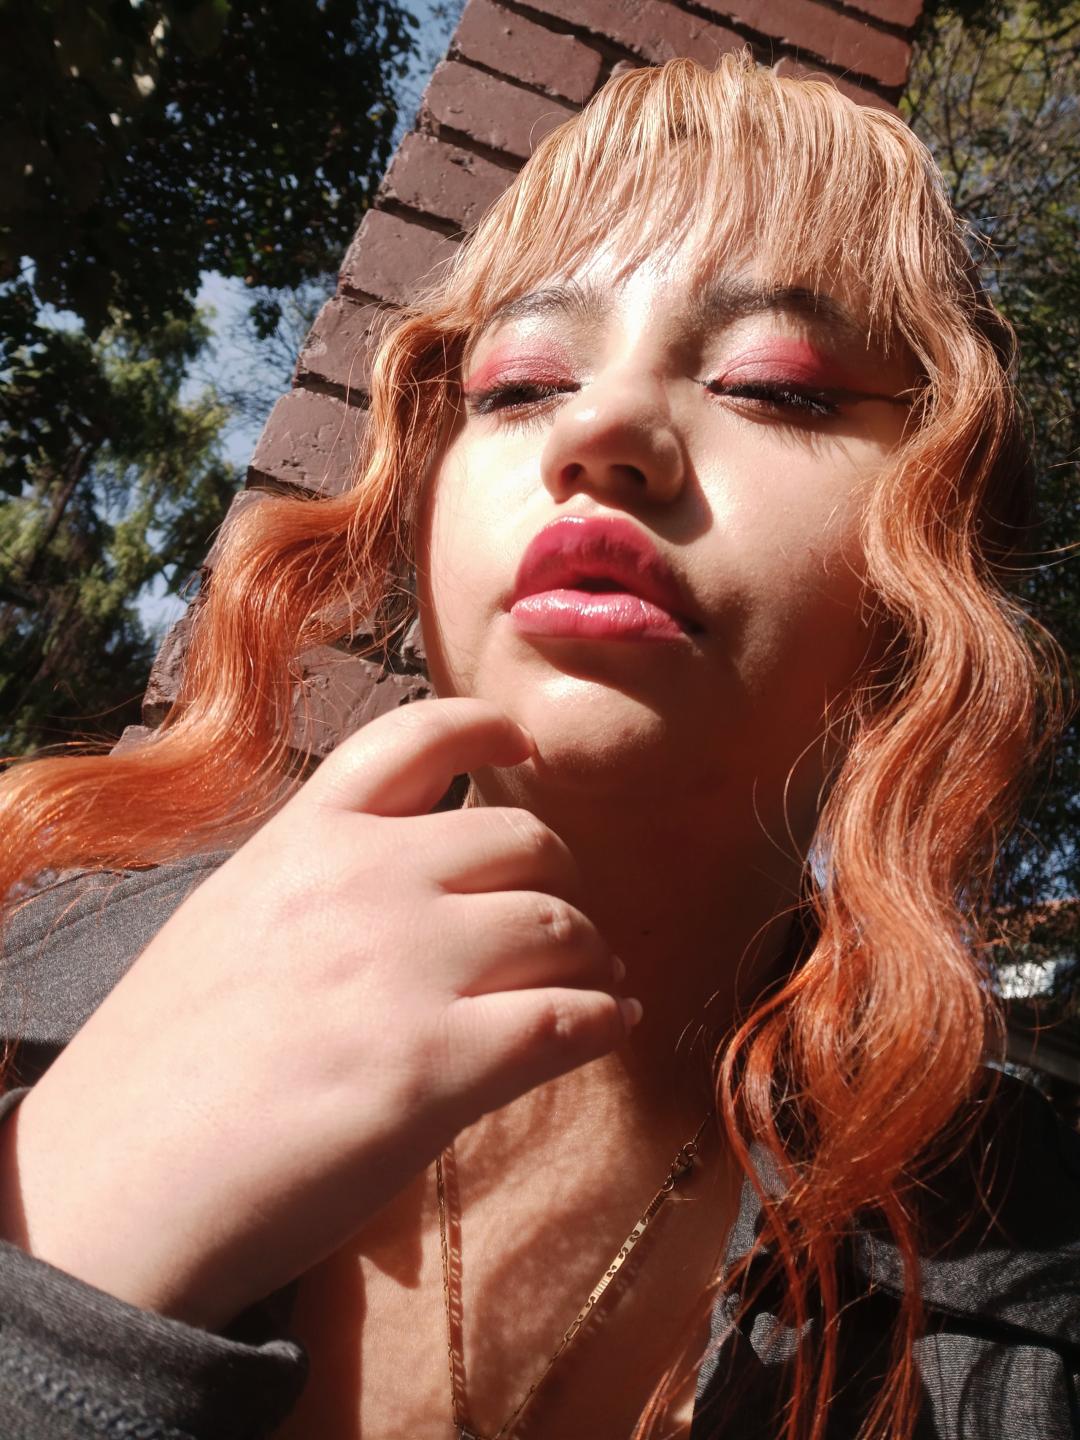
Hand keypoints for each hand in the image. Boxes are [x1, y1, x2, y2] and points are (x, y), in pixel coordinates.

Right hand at [0, 699, 636, 1328]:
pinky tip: (608, 1028)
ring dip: (593, 956)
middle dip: (557, 883)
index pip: (417, 737)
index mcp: (305, 837)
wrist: (114, 1190)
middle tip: (563, 927)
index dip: (487, 729)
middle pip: (524, 843)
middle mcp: (364, 881)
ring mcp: (405, 969)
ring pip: (561, 927)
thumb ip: (320, 883)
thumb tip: (419, 879)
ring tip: (596, 983)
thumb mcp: (230, 921)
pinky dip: (603, 1019)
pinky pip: (568, 1019)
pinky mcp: (437, 1068)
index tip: (525, 745)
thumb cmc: (162, 1066)